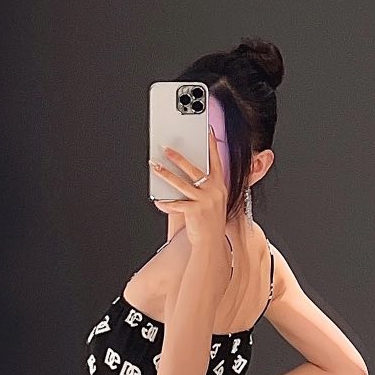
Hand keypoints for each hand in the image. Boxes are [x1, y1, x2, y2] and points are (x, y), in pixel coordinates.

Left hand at [151, 123, 228, 248]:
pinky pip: (175, 203)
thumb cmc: (210, 222)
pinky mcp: (195, 211)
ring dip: (165, 173)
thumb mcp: (214, 201)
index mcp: (220, 186)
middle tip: (166, 148)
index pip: (217, 161)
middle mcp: (214, 191)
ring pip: (181, 183)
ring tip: (154, 166)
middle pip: (194, 169)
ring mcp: (205, 201)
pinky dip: (165, 202)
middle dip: (178, 157)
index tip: (208, 131)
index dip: (212, 145)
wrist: (212, 243)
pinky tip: (158, 199)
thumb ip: (205, 187)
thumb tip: (186, 174)